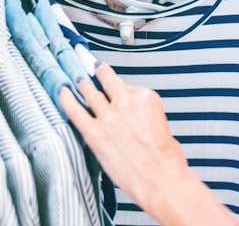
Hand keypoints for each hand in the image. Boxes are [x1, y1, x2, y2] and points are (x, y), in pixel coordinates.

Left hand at [59, 63, 238, 225]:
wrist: (160, 180)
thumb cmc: (166, 158)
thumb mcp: (161, 125)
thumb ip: (144, 115)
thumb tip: (133, 117)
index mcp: (147, 98)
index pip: (130, 87)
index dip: (124, 91)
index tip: (120, 91)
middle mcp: (127, 102)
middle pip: (108, 80)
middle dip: (100, 73)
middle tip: (95, 69)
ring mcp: (109, 117)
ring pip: (90, 92)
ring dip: (83, 83)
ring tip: (78, 79)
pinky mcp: (95, 134)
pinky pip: (75, 111)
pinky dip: (66, 100)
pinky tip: (62, 92)